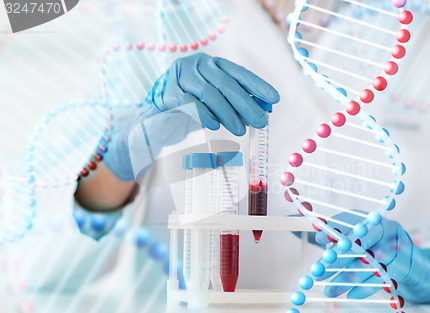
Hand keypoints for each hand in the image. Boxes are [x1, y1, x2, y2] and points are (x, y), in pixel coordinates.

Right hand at [103, 53, 279, 180]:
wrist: (154, 120)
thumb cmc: (190, 111)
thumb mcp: (215, 105)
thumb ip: (236, 104)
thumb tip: (264, 110)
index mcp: (211, 64)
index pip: (238, 73)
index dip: (257, 86)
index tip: (274, 99)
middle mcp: (196, 65)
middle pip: (226, 84)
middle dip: (246, 104)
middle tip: (261, 121)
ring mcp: (181, 76)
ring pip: (210, 93)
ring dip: (228, 113)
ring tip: (240, 129)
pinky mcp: (167, 92)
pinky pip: (190, 103)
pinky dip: (205, 115)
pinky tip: (216, 126)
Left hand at [314, 212, 429, 302]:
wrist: (414, 265)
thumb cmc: (377, 250)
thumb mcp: (359, 241)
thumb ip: (340, 238)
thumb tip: (319, 236)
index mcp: (373, 219)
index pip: (352, 221)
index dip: (335, 229)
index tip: (318, 240)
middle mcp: (387, 229)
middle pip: (361, 242)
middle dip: (338, 259)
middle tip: (319, 272)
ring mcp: (398, 247)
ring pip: (369, 263)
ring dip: (347, 278)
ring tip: (329, 290)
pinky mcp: (405, 266)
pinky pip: (382, 278)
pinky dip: (365, 288)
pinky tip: (350, 295)